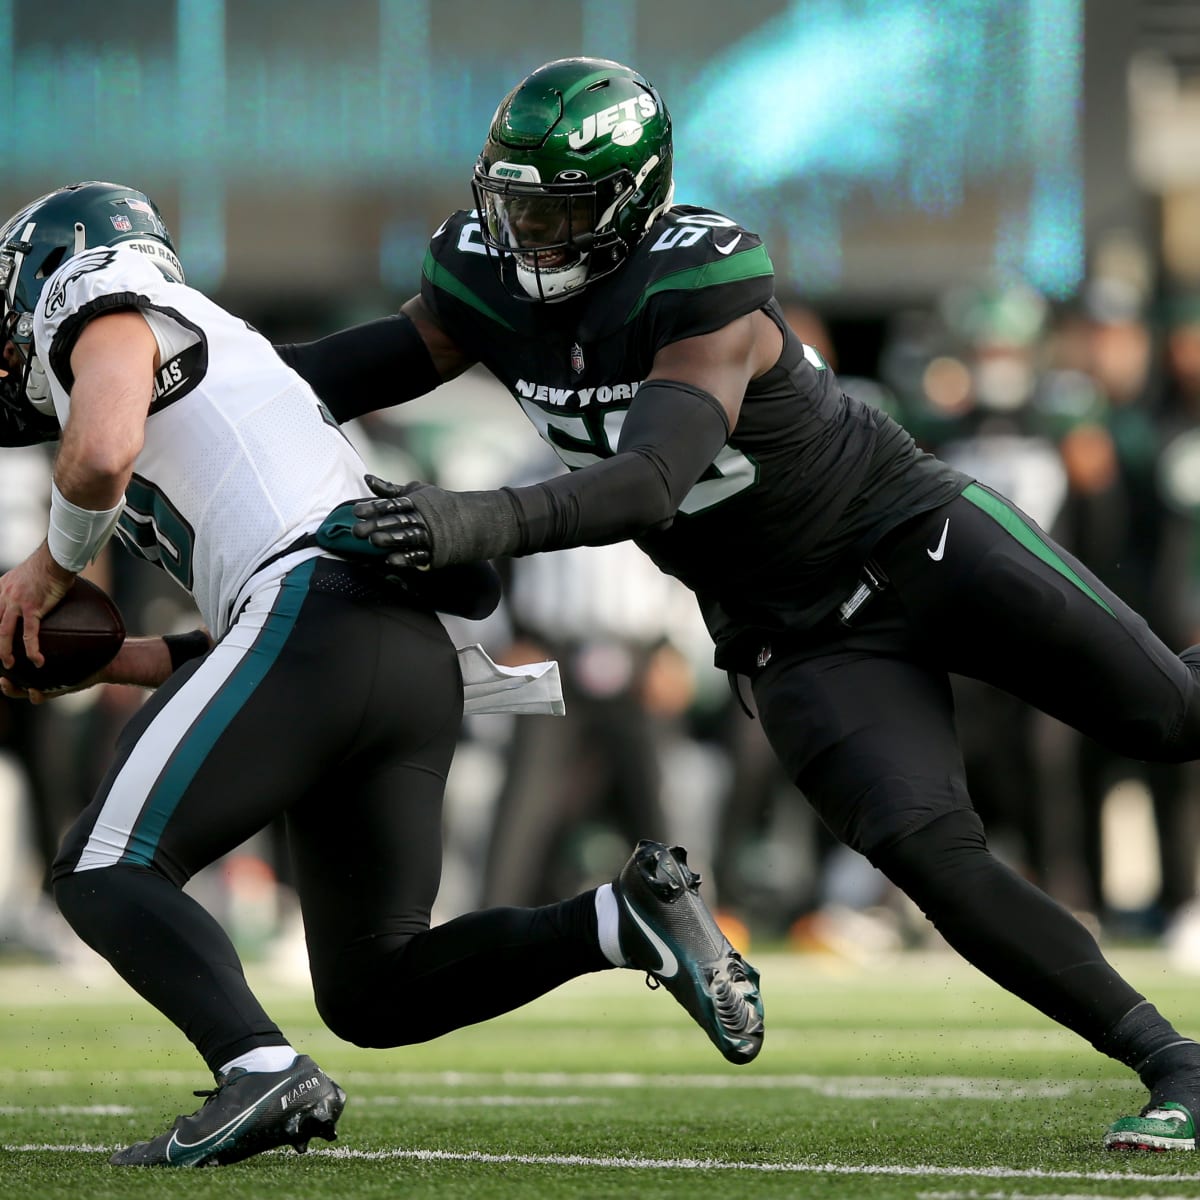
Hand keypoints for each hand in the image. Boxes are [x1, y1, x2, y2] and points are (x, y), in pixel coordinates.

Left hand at [0, 544, 74, 673]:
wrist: (56, 558)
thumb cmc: (46, 565)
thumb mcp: (21, 576)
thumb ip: (17, 588)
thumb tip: (27, 596)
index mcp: (0, 588)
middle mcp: (3, 595)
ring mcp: (16, 602)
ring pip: (4, 632)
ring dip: (4, 651)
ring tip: (9, 664)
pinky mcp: (32, 607)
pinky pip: (29, 633)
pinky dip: (32, 649)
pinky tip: (36, 660)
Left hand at [351, 475, 434, 568]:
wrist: (470, 522)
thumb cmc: (435, 505)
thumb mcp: (414, 492)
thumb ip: (389, 490)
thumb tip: (366, 478)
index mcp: (416, 503)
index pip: (394, 504)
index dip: (375, 507)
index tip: (357, 511)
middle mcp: (422, 518)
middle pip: (398, 520)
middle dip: (378, 525)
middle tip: (357, 531)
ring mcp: (429, 536)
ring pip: (408, 537)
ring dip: (391, 539)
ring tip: (373, 541)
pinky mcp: (434, 554)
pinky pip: (419, 556)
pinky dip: (405, 558)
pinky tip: (390, 560)